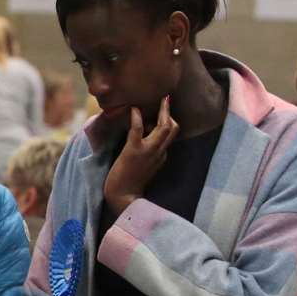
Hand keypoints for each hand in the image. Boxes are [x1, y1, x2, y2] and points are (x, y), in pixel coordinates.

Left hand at [103, 99, 178, 213]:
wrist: (123, 197)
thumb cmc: (129, 183)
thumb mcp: (145, 166)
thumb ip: (150, 154)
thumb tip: (145, 138)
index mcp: (162, 156)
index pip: (170, 135)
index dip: (168, 122)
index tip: (164, 111)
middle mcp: (159, 152)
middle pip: (173, 128)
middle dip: (170, 113)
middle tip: (166, 98)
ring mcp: (148, 151)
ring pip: (163, 128)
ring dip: (163, 112)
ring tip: (160, 100)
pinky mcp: (134, 151)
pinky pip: (138, 130)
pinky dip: (137, 117)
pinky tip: (133, 108)